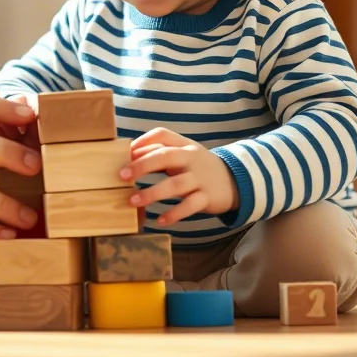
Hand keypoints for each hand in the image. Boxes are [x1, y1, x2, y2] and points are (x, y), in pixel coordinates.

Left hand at [120, 127, 238, 227]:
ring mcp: (200, 178)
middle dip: (142, 165)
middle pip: (166, 156)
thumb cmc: (198, 167)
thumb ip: (160, 152)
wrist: (234, 181)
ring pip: (176, 184)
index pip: (162, 135)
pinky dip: (174, 213)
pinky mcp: (207, 197)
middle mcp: (191, 158)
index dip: (142, 142)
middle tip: (122, 175)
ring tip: (133, 201)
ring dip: (152, 193)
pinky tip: (160, 221)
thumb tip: (129, 154)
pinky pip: (190, 206)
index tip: (124, 153)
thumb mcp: (183, 154)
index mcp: (183, 145)